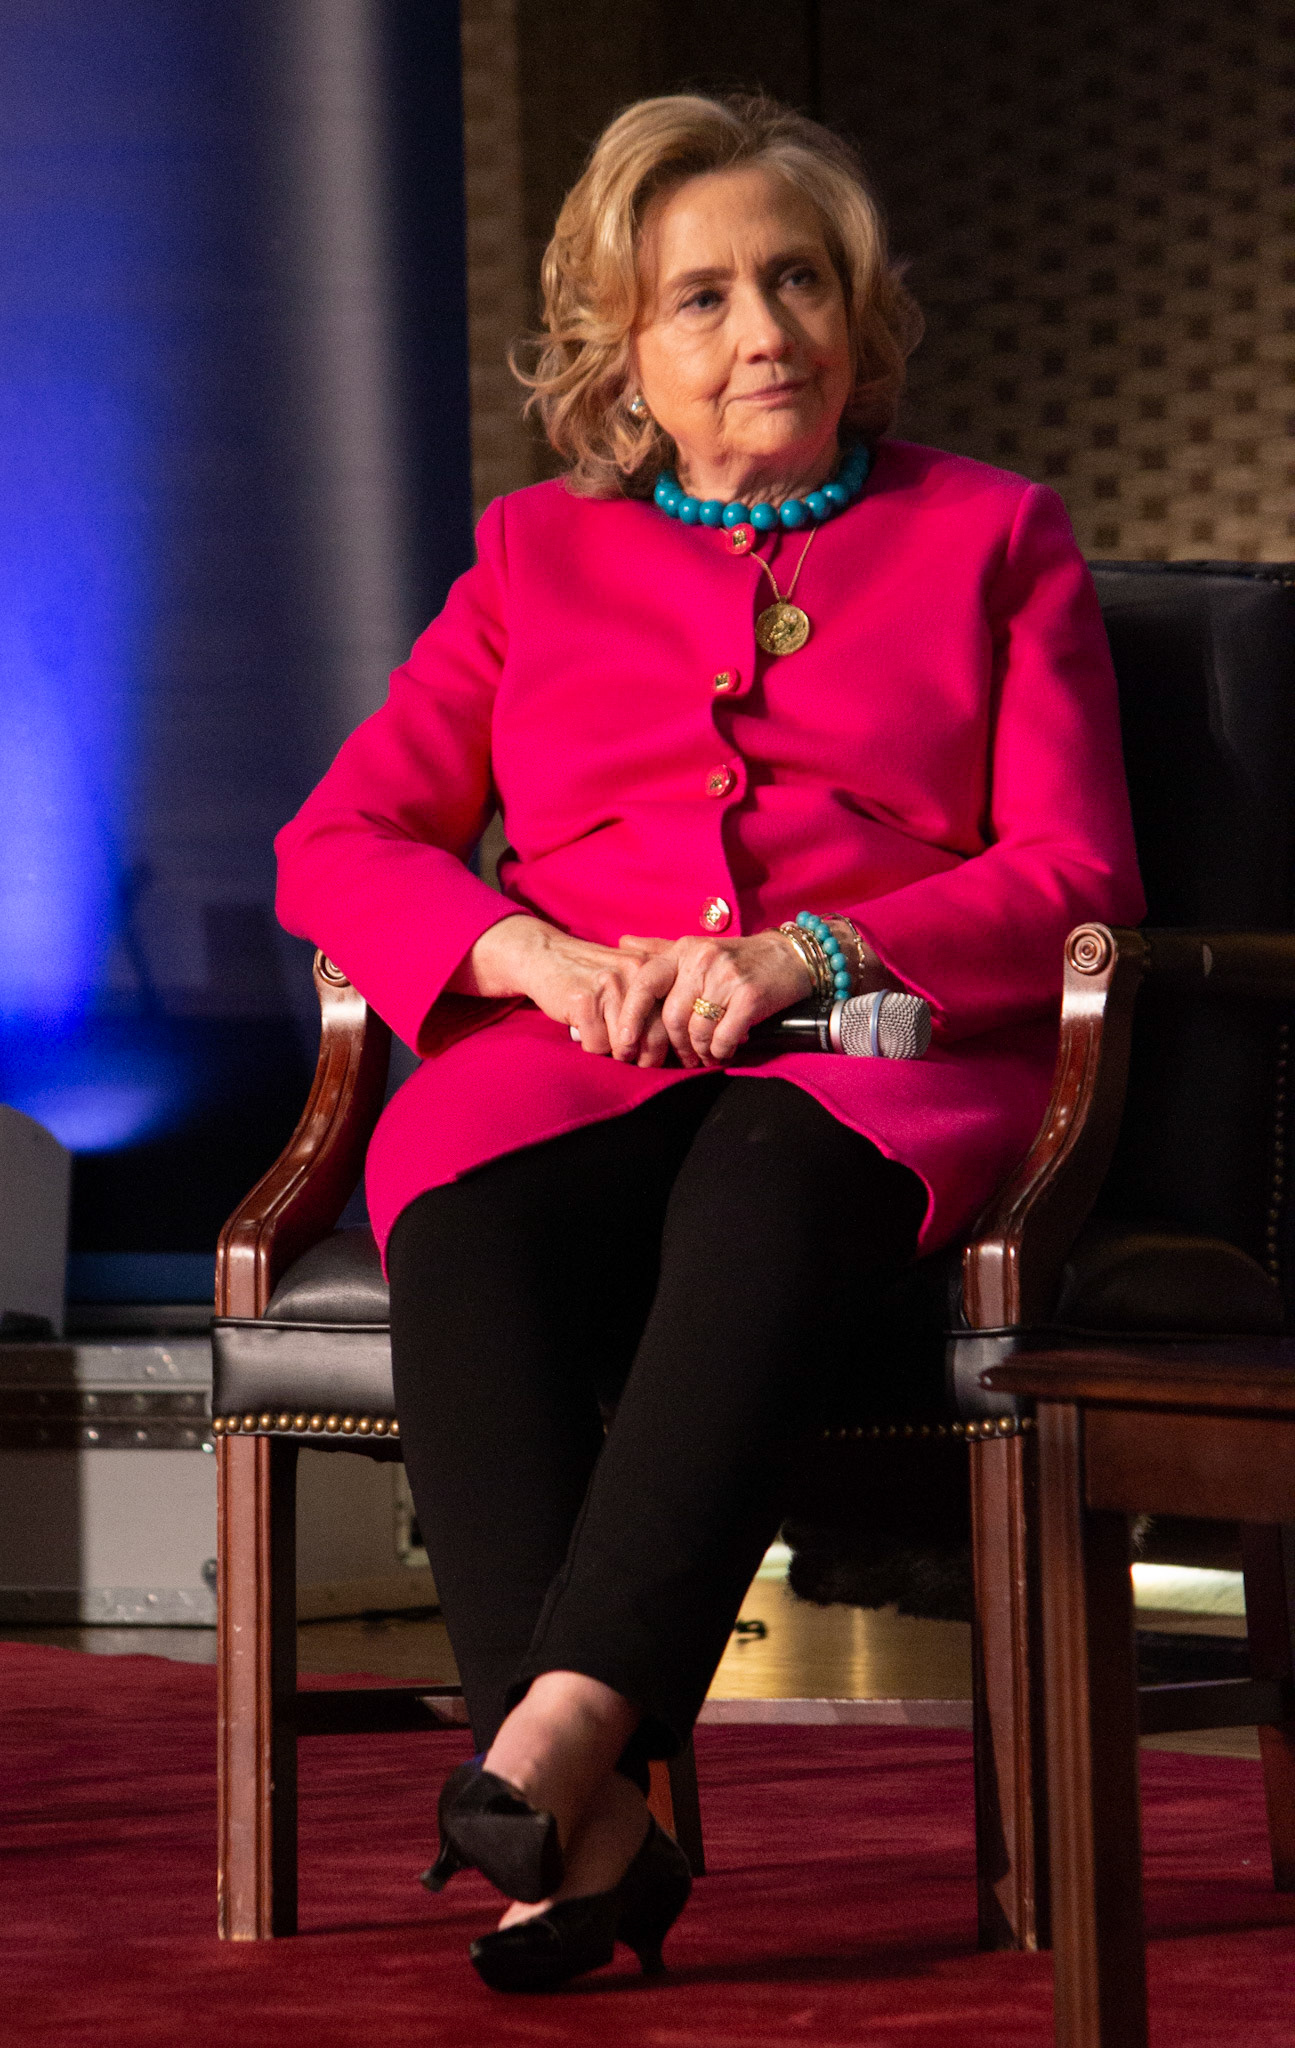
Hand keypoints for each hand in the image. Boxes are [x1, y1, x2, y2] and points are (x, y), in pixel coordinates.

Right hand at [450, 915, 667, 1057]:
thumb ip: (652, 1002)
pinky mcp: (585, 1001)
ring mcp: (610, 986)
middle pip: (654, 1039)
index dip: (665, 1047)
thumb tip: (675, 1050)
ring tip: (600, 1033)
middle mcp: (636, 974)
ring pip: (625, 1046)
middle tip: (626, 1054)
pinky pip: (597, 1045)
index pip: (673, 1022)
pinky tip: (581, 1027)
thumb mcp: (628, 977)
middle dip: (641, 1058)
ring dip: (611, 1050)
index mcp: (653, 969)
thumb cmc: (590, 975)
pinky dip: (589, 1043)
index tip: (652, 1054)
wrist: (544, 954)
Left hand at [614, 929, 813, 1068]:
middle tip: (683, 1058)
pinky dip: (720, 1051)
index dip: (631, 1016)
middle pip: (671, 1016)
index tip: (625, 1044)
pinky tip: (724, 1051)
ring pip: (696, 1030)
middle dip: (674, 1046)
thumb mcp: (697, 948)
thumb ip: (659, 949)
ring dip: (699, 1052)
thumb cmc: (737, 958)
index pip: (645, 982)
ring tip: (705, 1056)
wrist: (789, 957)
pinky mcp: (750, 995)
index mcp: (683, 950)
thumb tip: (623, 944)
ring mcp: (726, 977)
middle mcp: (702, 959)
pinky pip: (723, 1036)